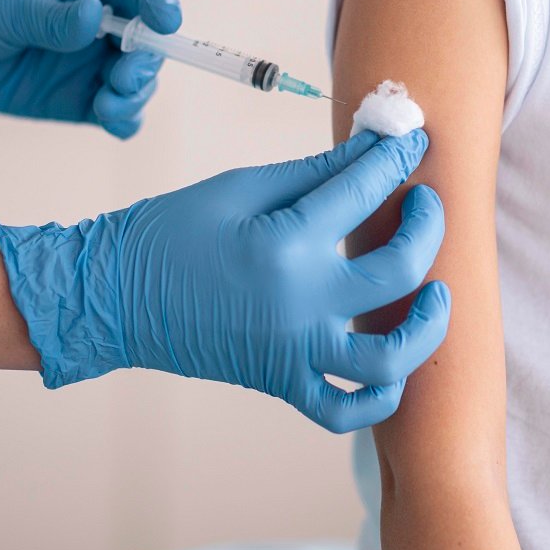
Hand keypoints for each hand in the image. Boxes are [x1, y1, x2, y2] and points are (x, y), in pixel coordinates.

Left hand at [0, 0, 180, 137]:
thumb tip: (97, 17)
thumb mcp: (8, 5)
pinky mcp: (87, 96)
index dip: (157, 3)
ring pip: (141, 79)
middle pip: (149, 40)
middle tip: (122, 80)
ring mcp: (98, 60)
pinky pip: (122, 111)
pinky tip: (110, 120)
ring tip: (107, 106)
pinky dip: (125, 119)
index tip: (166, 23)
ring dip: (135, 94)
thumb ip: (54, 17)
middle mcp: (105, 17)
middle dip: (145, 62)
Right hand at [0, 129, 449, 431]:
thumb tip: (368, 151)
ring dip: (426, 324)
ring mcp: (292, 351)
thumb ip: (312, 173)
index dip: (394, 158)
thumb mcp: (239, 187)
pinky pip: (342, 410)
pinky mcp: (280, 380)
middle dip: (428, 225)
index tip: (411, 139)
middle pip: (397, 269)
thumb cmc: (170, 231)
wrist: (114, 295)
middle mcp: (298, 303)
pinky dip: (378, 397)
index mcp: (283, 242)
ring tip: (435, 291)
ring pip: (388, 358)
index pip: (363, 191)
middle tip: (427, 201)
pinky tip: (393, 366)